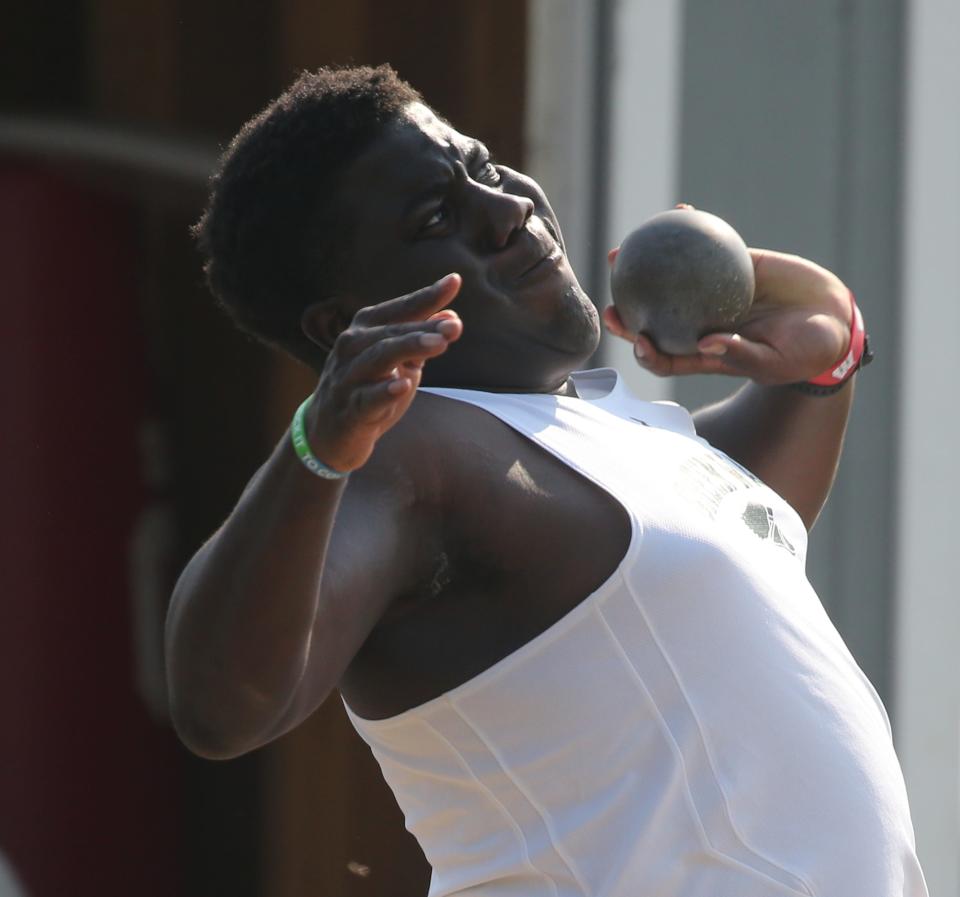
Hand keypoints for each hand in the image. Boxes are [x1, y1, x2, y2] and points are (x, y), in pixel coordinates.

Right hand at [305, 274, 462, 471]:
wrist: (329, 432)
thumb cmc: (369, 387)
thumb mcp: (400, 361)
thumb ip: (423, 339)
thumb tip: (452, 318)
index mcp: (366, 329)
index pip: (401, 308)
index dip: (427, 296)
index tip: (454, 281)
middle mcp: (352, 346)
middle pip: (392, 332)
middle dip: (423, 328)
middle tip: (454, 328)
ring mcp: (348, 377)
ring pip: (379, 358)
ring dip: (410, 348)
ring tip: (439, 344)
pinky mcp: (349, 410)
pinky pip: (367, 399)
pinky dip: (384, 392)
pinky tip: (402, 386)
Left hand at [603, 242, 851, 385]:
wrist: (833, 319)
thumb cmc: (806, 351)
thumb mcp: (776, 360)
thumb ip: (741, 354)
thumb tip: (707, 345)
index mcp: (706, 354)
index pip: (665, 356)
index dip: (645, 351)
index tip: (637, 337)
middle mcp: (702, 324)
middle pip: (654, 319)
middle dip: (627, 311)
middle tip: (611, 295)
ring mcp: (713, 294)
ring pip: (669, 281)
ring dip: (643, 266)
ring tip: (622, 248)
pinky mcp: (732, 266)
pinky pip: (705, 247)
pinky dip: (692, 230)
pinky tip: (680, 211)